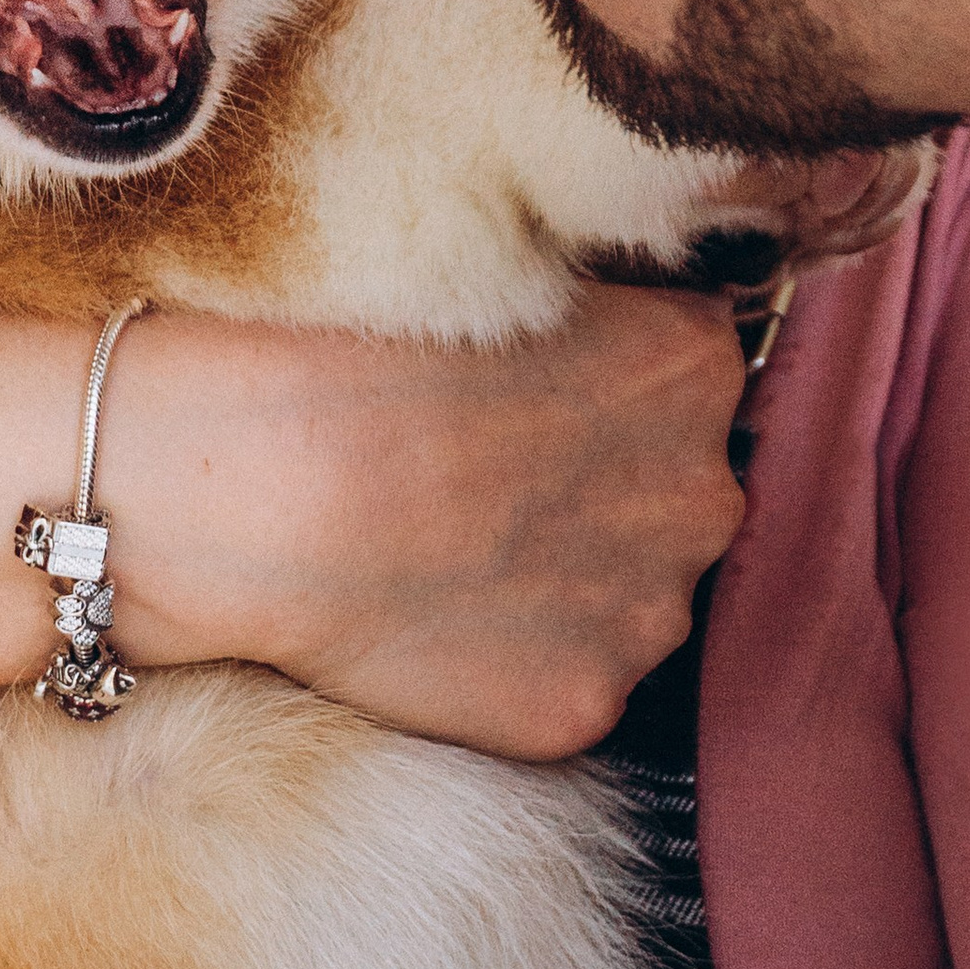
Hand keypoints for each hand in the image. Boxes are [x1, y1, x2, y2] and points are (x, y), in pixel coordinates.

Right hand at [0, 289, 745, 758]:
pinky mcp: (586, 705)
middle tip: (479, 468)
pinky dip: (515, 655)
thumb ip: (580, 303)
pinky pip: (569, 675)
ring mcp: (651, 607)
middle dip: (601, 479)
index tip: (523, 382)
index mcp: (693, 359)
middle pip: (673, 482)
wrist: (265, 479)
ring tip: (445, 545)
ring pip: (630, 586)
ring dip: (567, 573)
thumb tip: (596, 323)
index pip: (684, 366)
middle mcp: (703, 486)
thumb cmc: (350, 343)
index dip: (600, 374)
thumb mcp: (488, 263)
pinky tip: (432, 615)